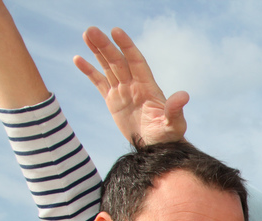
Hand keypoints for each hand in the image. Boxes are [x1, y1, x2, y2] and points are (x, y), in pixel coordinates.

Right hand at [73, 26, 187, 144]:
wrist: (157, 148)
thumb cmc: (168, 136)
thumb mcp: (174, 124)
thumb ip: (175, 109)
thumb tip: (184, 96)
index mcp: (148, 87)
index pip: (136, 62)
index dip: (127, 46)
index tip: (116, 31)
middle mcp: (134, 85)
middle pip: (118, 61)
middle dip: (105, 46)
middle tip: (91, 30)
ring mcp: (123, 91)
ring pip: (108, 67)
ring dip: (97, 51)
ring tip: (87, 35)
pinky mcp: (113, 100)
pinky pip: (99, 82)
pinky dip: (89, 71)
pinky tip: (78, 59)